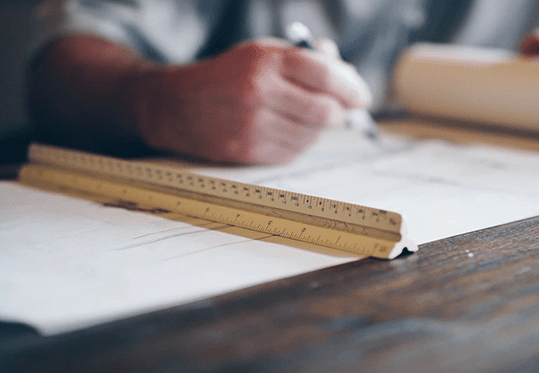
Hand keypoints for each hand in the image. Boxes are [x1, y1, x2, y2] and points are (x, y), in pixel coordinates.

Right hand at [136, 38, 371, 163]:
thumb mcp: (262, 54)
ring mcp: (252, 124)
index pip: (325, 75)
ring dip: (316, 130)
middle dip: (339, 113)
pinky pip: (293, 152)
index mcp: (266, 61)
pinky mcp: (247, 150)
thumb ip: (305, 59)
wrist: (176, 105)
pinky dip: (298, 143)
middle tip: (340, 112)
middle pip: (324, 111)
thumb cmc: (228, 76)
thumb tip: (346, 72)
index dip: (351, 88)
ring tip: (302, 118)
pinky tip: (284, 131)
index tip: (362, 97)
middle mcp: (259, 91)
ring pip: (311, 135)